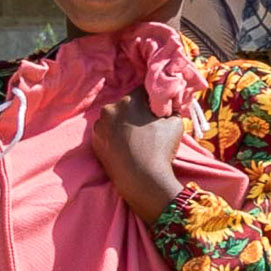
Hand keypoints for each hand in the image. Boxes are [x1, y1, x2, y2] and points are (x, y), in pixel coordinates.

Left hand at [84, 92, 190, 223]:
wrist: (141, 179)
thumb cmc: (160, 149)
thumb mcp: (175, 124)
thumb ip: (172, 109)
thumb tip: (170, 105)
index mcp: (128, 101)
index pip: (144, 90)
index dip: (154, 99)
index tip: (159, 110)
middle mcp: (110, 109)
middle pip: (127, 104)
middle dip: (138, 111)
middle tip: (149, 125)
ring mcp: (99, 126)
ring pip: (116, 118)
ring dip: (125, 122)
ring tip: (137, 138)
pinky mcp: (94, 141)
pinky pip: (107, 131)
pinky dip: (116, 135)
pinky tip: (127, 145)